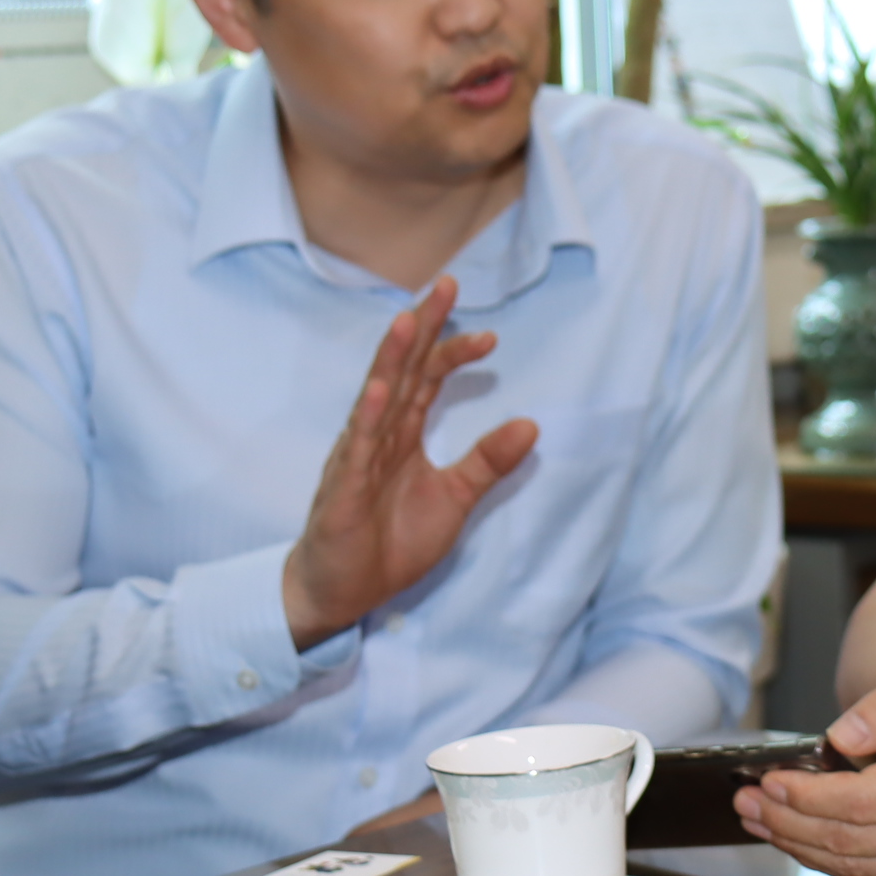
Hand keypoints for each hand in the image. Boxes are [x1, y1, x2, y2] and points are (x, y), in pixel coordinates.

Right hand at [282, 280, 540, 649]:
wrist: (343, 591)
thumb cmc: (389, 541)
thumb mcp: (454, 499)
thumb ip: (487, 463)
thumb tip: (532, 425)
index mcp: (402, 434)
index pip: (428, 379)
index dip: (453, 352)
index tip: (490, 336)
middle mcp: (378, 434)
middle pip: (403, 370)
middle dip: (424, 328)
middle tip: (447, 284)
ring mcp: (357, 457)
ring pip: (376, 398)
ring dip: (393, 360)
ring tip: (409, 321)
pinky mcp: (344, 488)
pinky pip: (358, 448)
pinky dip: (368, 418)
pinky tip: (380, 391)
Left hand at [731, 669, 875, 875]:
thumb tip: (837, 740)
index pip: (862, 804)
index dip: (809, 799)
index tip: (769, 781)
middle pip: (851, 841)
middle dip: (789, 824)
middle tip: (746, 803)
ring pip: (858, 863)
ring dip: (801, 846)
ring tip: (759, 821)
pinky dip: (831, 857)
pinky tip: (801, 838)